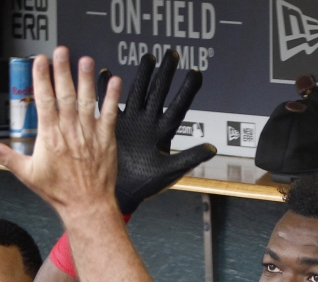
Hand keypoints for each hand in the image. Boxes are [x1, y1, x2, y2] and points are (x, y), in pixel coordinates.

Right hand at [0, 47, 121, 222]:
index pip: (44, 102)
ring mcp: (89, 134)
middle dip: (63, 71)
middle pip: (65, 96)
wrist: (86, 205)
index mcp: (50, 138)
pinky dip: (112, 97)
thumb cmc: (59, 192)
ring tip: (84, 60)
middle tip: (62, 51)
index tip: (40, 62)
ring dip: (86, 79)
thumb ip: (7, 157)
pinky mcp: (106, 139)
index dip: (41, 79)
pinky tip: (112, 80)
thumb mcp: (28, 175)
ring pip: (87, 101)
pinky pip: (110, 114)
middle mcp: (69, 132)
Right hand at [99, 51, 216, 213]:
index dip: (188, 90)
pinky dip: (106, 89)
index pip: (179, 106)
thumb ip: (189, 159)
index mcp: (162, 133)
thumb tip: (212, 149)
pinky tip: (105, 73)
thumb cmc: (146, 185)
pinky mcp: (114, 125)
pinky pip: (110, 103)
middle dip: (166, 74)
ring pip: (138, 92)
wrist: (122, 192)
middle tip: (173, 54)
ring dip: (142, 75)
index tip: (196, 73)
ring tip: (148, 58)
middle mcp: (148, 123)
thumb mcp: (169, 172)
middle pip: (159, 93)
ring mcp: (132, 122)